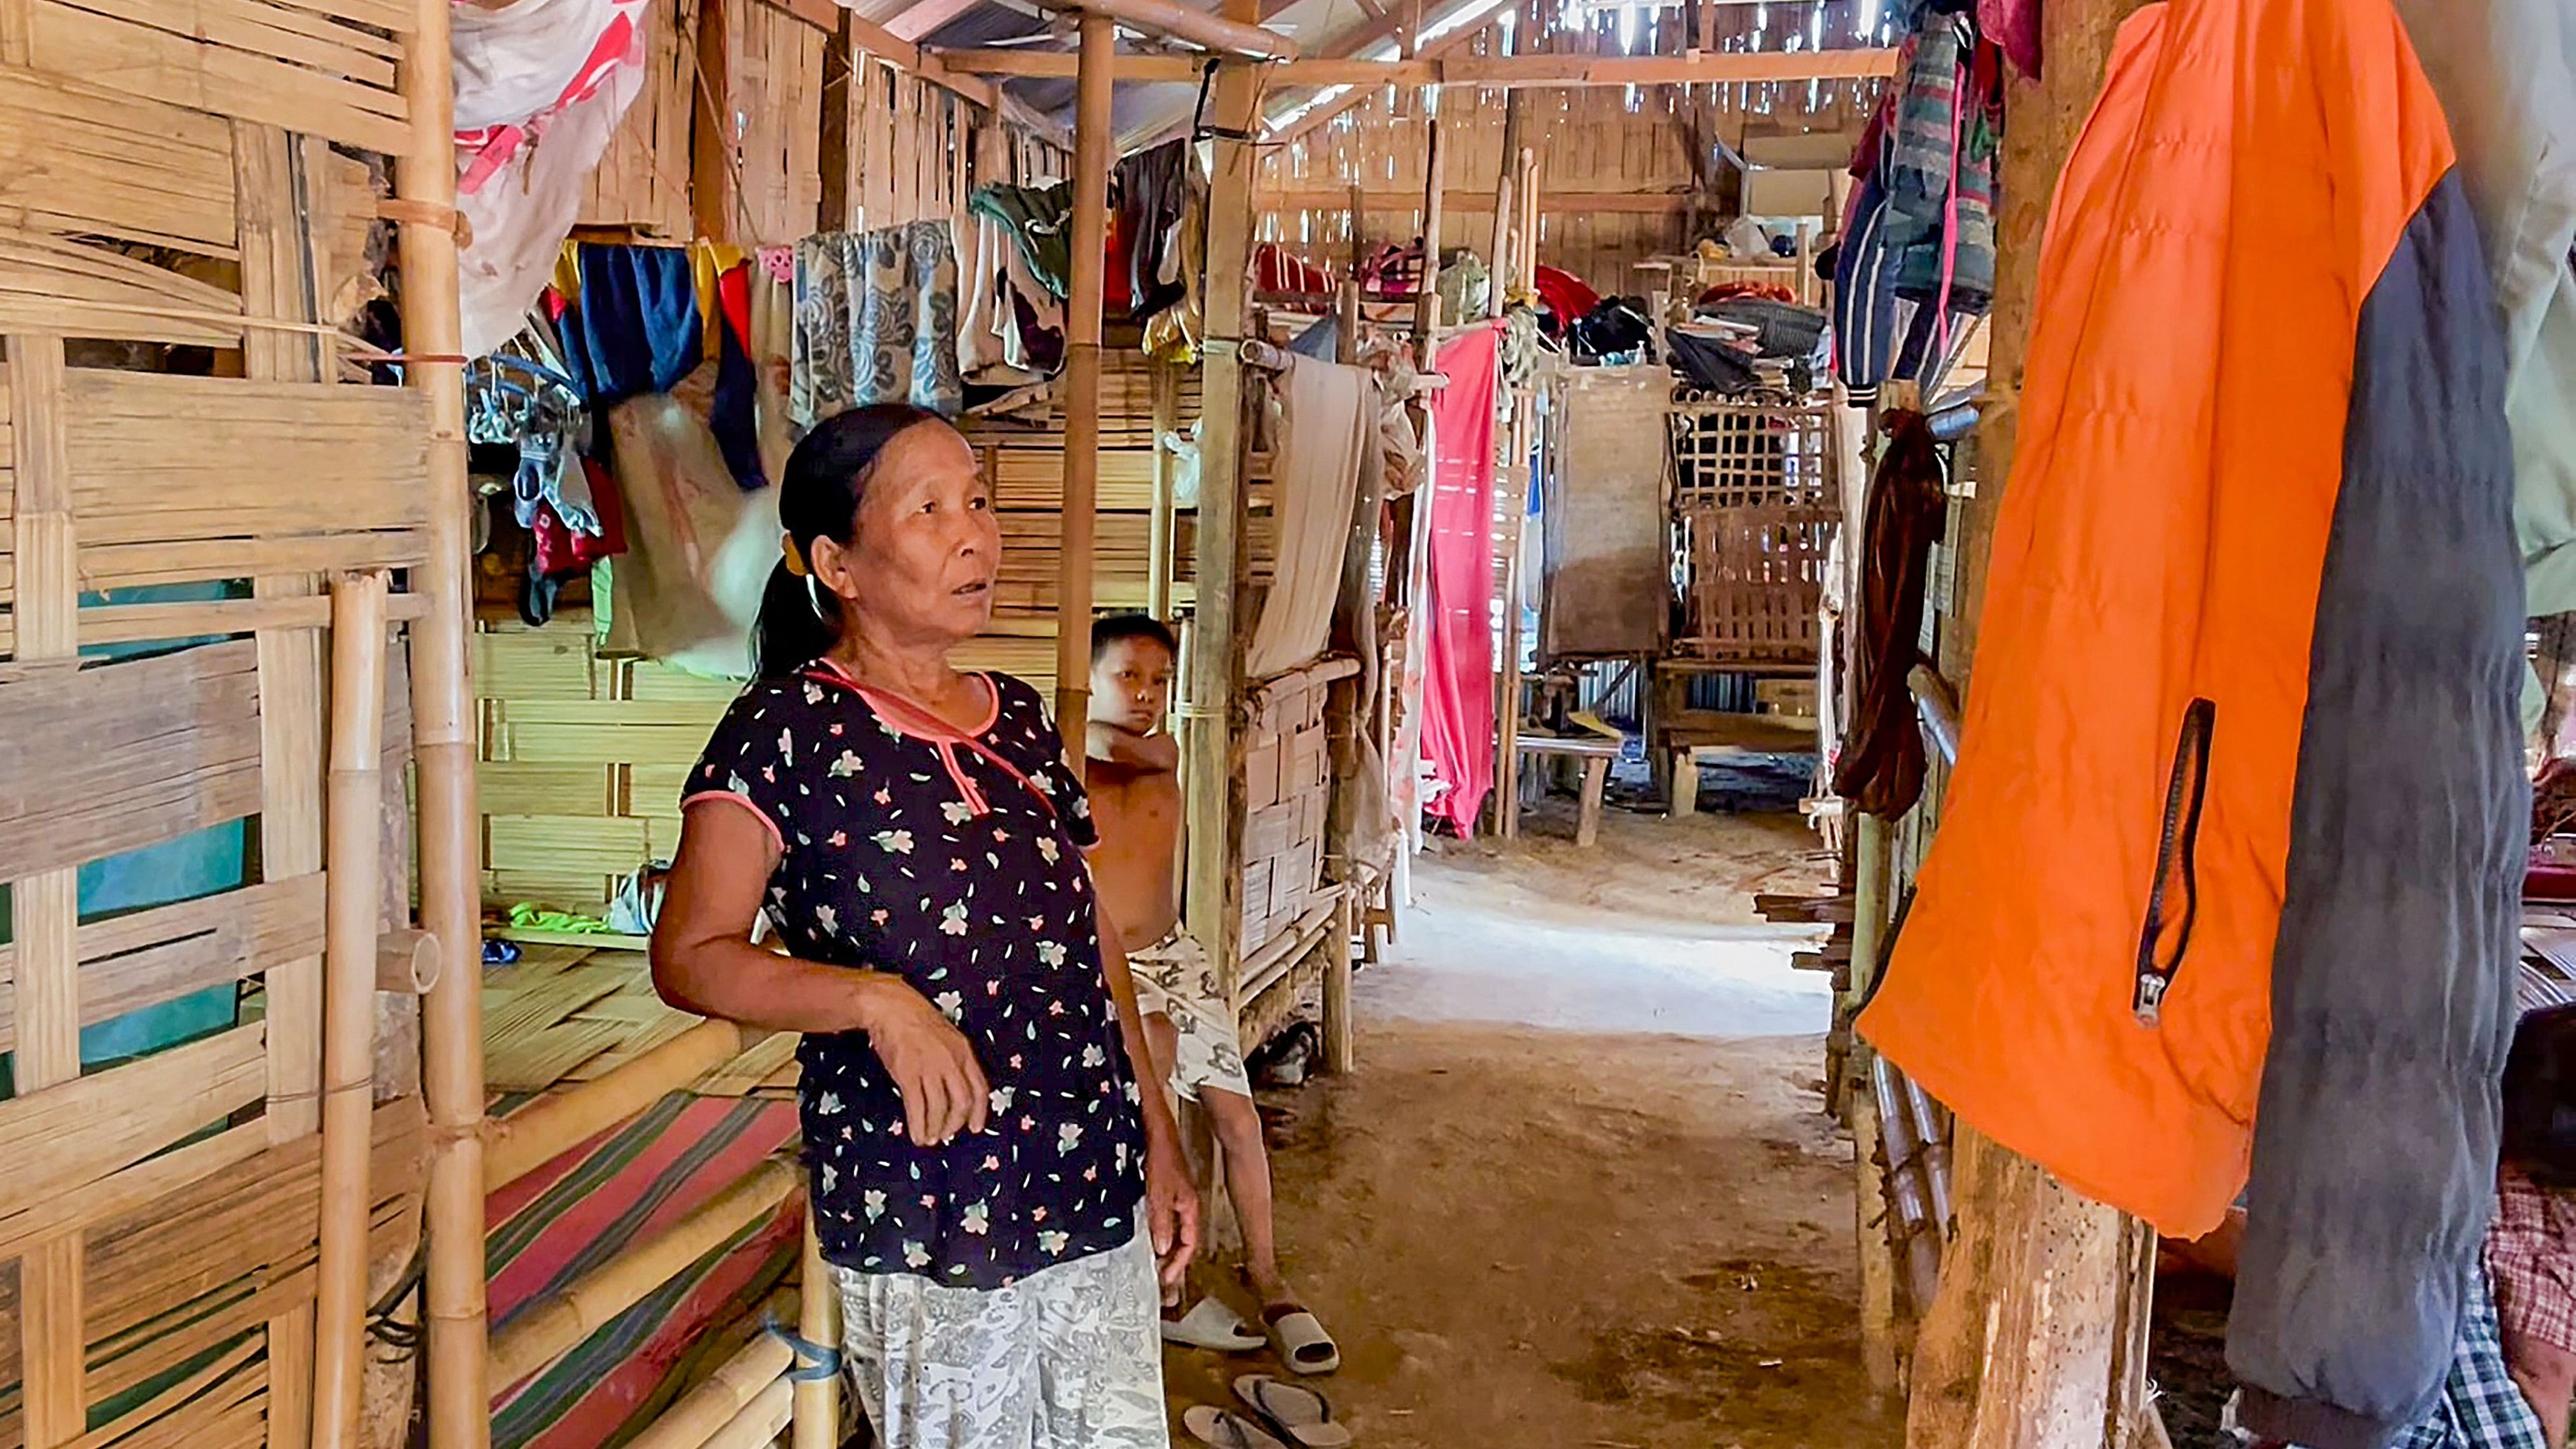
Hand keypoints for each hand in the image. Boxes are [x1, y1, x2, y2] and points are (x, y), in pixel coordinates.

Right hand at [860, 979, 989, 1145]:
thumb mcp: (948, 1037)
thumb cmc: (918, 1021)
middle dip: (955, 1124)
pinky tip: (916, 1134)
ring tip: (929, 1139)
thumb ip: (956, 1061)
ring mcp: (929, 1068)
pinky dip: (918, 1125)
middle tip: (947, 1134)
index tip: (976, 1127)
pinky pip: (916, 1106)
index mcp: (964, 1051)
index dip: (979, 1112)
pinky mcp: (907, 1073)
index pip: (979, 1088)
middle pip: (961, 1102)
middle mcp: (950, 1061)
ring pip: (939, 1108)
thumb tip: (956, 1089)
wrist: (891, 1007)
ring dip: (935, 1128)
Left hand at [1145, 1126, 1200, 1291]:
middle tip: (1161, 1278)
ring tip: (1154, 1264)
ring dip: (1164, 1248)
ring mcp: (1176, 1198)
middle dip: (1173, 1260)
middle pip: (1183, 1240)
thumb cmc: (1162, 1157)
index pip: (1189, 1243)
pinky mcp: (1165, 1191)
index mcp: (1190, 1207)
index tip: (1167, 1278)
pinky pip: (1164, 1219)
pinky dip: (1157, 1231)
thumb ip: (1161, 1221)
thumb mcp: (1159, 1194)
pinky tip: (1146, 1236)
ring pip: (1173, 1230)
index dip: (1179, 1263)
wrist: (1157, 1131)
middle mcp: (1186, 1205)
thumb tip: (1162, 1249)